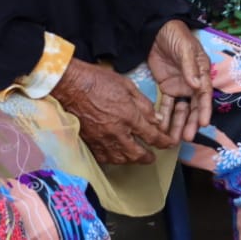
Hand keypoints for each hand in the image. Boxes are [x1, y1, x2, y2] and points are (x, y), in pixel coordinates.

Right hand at [53, 59, 175, 164]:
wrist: (71, 86)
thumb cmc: (99, 81)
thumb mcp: (128, 86)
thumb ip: (144, 105)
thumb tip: (158, 119)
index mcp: (129, 116)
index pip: (151, 135)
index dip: (163, 142)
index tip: (169, 144)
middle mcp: (116, 132)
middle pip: (136, 153)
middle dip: (146, 157)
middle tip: (151, 157)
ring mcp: (101, 139)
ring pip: (119, 158)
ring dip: (130, 160)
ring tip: (135, 157)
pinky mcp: (89, 142)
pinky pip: (103, 157)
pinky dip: (112, 159)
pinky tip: (115, 155)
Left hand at [145, 20, 212, 141]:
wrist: (157, 32)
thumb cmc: (177, 37)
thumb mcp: (186, 50)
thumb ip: (190, 68)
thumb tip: (197, 86)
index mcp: (201, 73)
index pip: (204, 95)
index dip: (204, 110)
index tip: (203, 124)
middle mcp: (193, 84)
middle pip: (193, 107)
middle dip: (190, 123)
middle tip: (186, 138)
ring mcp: (179, 87)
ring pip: (180, 110)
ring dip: (177, 124)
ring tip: (173, 140)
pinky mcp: (166, 88)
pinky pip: (166, 106)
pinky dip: (164, 117)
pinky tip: (161, 129)